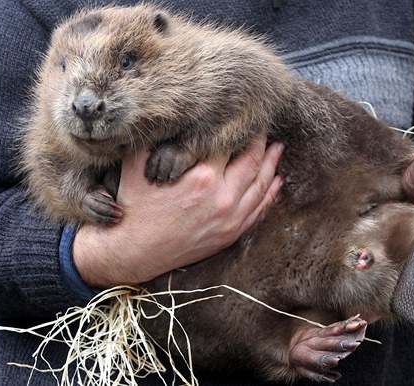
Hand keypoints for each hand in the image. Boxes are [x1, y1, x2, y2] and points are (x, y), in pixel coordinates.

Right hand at [73, 135, 283, 287]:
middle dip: (261, 141)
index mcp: (202, 176)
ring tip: (279, 148)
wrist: (134, 251)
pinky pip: (259, 210)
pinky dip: (271, 193)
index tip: (243, 114)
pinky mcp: (231, 233)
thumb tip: (167, 115)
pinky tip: (277, 181)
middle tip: (265, 127)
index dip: (238, 126)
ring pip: (261, 184)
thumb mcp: (137, 166)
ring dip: (272, 164)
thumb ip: (155, 139)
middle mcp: (222, 196)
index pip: (230, 141)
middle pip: (252, 160)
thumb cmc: (135, 207)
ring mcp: (230, 217)